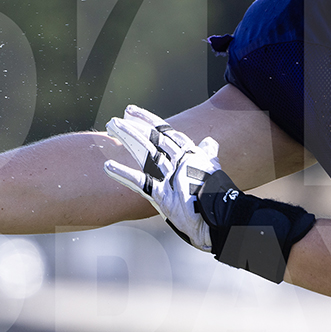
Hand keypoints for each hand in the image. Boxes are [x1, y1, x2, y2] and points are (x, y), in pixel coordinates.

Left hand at [104, 105, 220, 251]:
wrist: (222, 220)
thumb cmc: (218, 196)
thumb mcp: (213, 171)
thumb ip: (209, 155)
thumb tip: (210, 142)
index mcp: (192, 155)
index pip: (167, 132)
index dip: (149, 120)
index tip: (132, 112)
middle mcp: (182, 161)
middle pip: (154, 138)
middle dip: (134, 127)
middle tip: (114, 120)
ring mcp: (172, 177)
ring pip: (146, 152)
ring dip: (128, 138)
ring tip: (111, 127)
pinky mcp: (164, 195)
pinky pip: (140, 182)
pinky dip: (123, 174)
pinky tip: (108, 166)